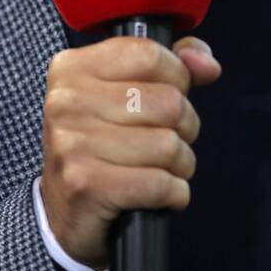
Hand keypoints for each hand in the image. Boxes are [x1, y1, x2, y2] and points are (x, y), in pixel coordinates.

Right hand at [40, 35, 221, 270]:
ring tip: (157, 170)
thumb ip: (173, 66)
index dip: (176, 79)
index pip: (151, 55)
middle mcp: (66, 102)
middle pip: (169, 102)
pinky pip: (161, 184)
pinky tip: (156, 195)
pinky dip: (173, 194)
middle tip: (162, 143)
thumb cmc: (102, 148)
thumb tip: (207, 65)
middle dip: (183, 128)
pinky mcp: (86, 185)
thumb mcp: (126, 95)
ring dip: (179, 165)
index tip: (165, 99)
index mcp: (72, 69)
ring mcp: (73, 144)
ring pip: (170, 145)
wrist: (64, 215)